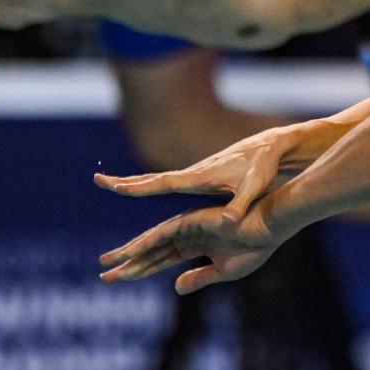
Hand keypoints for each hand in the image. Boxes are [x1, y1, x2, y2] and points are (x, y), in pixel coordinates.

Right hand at [95, 123, 309, 221]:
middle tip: (97, 180)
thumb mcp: (254, 187)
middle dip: (125, 181)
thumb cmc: (264, 167)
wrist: (272, 146)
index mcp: (201, 177)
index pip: (163, 183)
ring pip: (158, 179)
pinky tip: (142, 186)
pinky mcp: (202, 176)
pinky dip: (150, 183)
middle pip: (152, 179)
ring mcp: (196, 174)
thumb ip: (240, 205)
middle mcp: (193, 173)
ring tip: (111, 184)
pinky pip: (169, 181)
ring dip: (134, 182)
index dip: (139, 187)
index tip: (114, 186)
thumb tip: (228, 223)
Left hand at [98, 197, 296, 293]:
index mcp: (196, 246)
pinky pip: (163, 234)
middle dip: (128, 264)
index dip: (141, 270)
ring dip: (129, 254)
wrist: (270, 229)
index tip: (119, 279)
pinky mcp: (191, 221)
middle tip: (103, 276)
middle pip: (151, 252)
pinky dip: (144, 244)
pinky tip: (128, 253)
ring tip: (107, 264)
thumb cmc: (254, 247)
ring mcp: (188, 227)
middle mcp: (187, 234)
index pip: (161, 260)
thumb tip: (175, 287)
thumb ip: (199, 278)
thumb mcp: (223, 271)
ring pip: (151, 243)